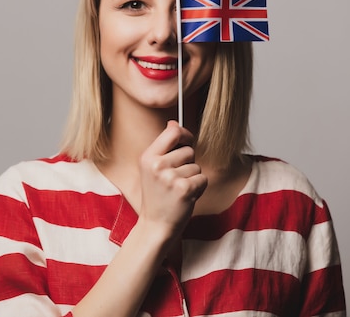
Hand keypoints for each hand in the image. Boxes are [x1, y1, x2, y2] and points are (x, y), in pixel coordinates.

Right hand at [137, 120, 207, 236]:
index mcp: (147, 157)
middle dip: (188, 164)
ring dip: (192, 178)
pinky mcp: (184, 189)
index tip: (187, 140)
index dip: (184, 134)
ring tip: (178, 190)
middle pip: (188, 151)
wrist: (155, 225)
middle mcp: (157, 165)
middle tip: (175, 180)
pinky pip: (202, 179)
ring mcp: (170, 178)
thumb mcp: (151, 168)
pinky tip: (185, 197)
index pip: (172, 132)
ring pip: (196, 167)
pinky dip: (198, 188)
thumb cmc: (157, 196)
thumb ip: (164, 147)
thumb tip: (174, 124)